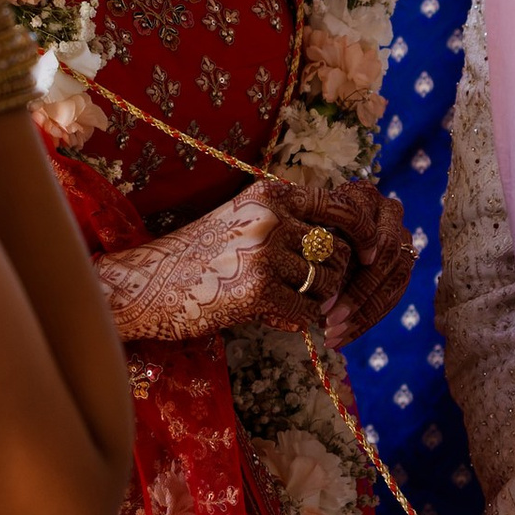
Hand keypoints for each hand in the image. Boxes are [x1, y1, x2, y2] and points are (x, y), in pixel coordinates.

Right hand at [98, 178, 359, 345]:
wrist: (146, 285)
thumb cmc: (199, 257)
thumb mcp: (245, 219)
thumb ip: (290, 222)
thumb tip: (347, 241)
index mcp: (271, 194)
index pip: (342, 206)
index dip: (363, 233)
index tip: (368, 254)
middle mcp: (271, 216)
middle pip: (338, 251)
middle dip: (334, 278)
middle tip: (312, 295)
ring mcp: (264, 252)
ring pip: (326, 283)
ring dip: (315, 301)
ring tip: (282, 303)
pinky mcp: (257, 290)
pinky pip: (307, 312)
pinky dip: (298, 321)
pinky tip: (270, 317)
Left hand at [299, 179, 416, 345]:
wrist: (314, 223)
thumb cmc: (302, 226)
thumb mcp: (307, 233)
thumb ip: (321, 254)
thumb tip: (321, 297)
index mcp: (365, 197)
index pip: (369, 233)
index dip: (354, 268)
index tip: (329, 295)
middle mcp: (390, 213)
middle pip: (387, 258)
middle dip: (357, 295)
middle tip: (328, 321)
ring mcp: (402, 239)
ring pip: (393, 282)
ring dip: (361, 315)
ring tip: (331, 335)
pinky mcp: (402, 265)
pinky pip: (391, 297)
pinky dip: (365, 322)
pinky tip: (341, 339)